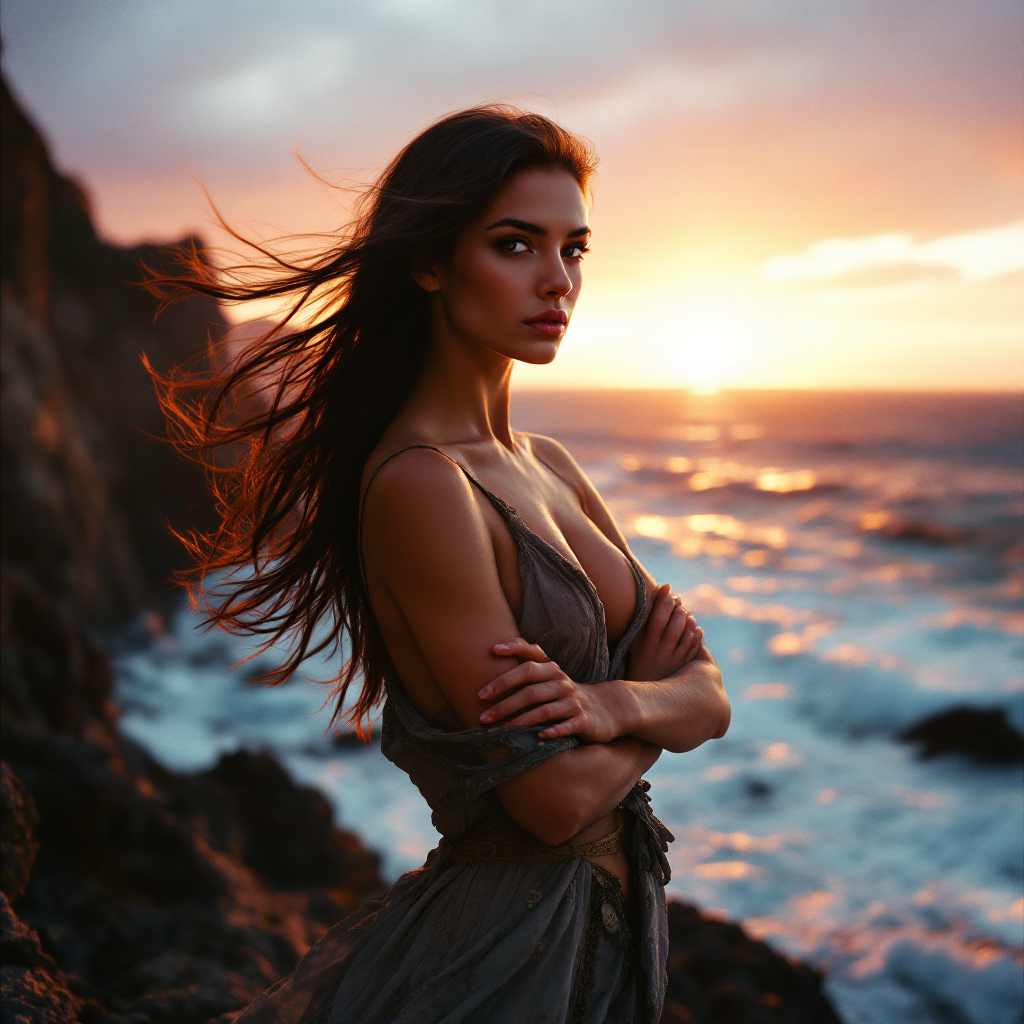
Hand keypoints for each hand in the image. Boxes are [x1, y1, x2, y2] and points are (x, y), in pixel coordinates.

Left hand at [478, 638, 622, 742]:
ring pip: (544, 709)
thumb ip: (527, 668)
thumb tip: (491, 661)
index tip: (493, 650)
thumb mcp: (550, 678)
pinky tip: (539, 737)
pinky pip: (567, 726)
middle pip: (530, 686)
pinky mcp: (584, 720)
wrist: (607, 708)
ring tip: (501, 730)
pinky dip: (553, 731)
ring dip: (520, 720)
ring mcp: (573, 701)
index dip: (513, 649)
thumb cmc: (565, 693)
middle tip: (484, 712)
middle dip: (505, 699)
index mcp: (551, 668)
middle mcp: (561, 681)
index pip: (531, 654)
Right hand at [627, 584, 702, 682]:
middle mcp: (661, 652)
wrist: (646, 687)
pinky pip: (694, 646)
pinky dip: (697, 633)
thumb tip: (662, 589)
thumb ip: (648, 616)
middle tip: (679, 602)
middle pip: (675, 625)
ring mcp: (674, 659)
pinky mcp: (684, 665)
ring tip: (686, 614)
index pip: (657, 618)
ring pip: (686, 634)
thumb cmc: (640, 656)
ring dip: (689, 619)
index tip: (668, 589)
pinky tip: (694, 626)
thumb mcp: (637, 638)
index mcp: (646, 643)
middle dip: (679, 609)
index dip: (664, 601)